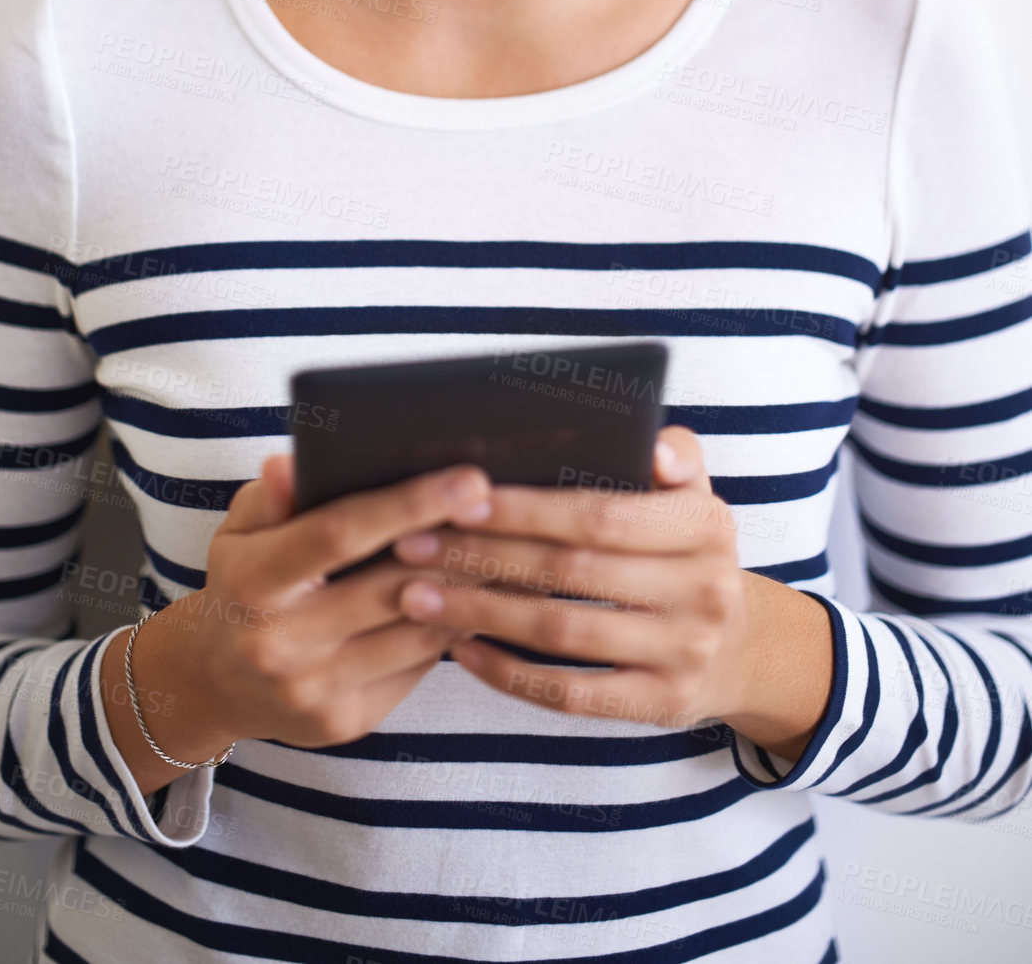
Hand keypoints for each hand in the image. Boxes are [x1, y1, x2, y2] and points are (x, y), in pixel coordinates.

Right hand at [101, 452, 494, 792]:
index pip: (340, 534)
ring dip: (466, 589)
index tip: (470, 478)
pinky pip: (416, 667)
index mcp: (252, 583)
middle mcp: (279, 644)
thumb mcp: (240, 531)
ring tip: (508, 547)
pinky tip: (478, 597)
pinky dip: (449, 628)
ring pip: (415, 630)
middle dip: (458, 544)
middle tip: (510, 509)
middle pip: (391, 585)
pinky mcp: (345, 722)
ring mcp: (314, 690)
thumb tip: (292, 461)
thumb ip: (272, 496)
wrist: (216, 681)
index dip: (409, 504)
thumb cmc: (242, 584)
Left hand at [390, 425, 752, 731]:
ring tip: (417, 595)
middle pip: (570, 572)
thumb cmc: (687, 551)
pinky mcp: (660, 705)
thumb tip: (650, 447)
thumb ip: (676, 454)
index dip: (527, 509)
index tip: (459, 500)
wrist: (741, 647)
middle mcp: (702, 592)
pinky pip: (571, 695)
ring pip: (562, 634)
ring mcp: (683, 655)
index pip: (601, 515)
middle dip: (483, 556)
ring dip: (480, 613)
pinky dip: (509, 674)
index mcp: (705, 527)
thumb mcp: (696, 496)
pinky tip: (460, 650)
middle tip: (412, 544)